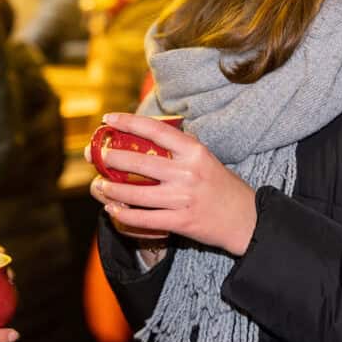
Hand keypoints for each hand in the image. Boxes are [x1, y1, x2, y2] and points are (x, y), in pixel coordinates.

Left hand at [90, 112, 257, 256]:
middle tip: (96, 156)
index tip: (107, 119)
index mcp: (193, 151)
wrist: (245, 219)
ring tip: (100, 185)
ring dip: (112, 189)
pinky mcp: (180, 221)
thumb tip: (145, 136)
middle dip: (111, 158)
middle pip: (139, 162)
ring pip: (136, 193)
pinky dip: (124, 214)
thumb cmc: (221, 185)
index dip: (127, 122)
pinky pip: (144, 218)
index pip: (155, 130)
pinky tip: (113, 209)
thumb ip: (179, 148)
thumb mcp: (205, 158)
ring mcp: (183, 198)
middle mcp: (187, 172)